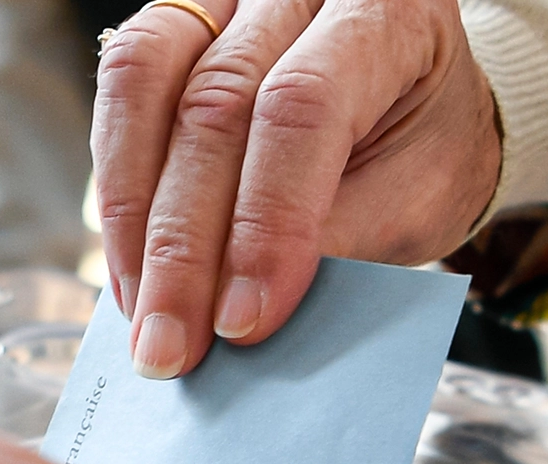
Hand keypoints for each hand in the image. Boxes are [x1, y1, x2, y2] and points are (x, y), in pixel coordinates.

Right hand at [93, 0, 500, 378]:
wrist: (421, 104)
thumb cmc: (427, 147)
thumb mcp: (417, 199)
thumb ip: (341, 239)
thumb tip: (242, 311)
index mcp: (388, 12)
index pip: (305, 106)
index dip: (267, 219)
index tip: (245, 319)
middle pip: (214, 104)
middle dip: (185, 245)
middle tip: (172, 346)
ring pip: (145, 85)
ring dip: (133, 218)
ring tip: (141, 313)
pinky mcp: (181, 24)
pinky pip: (123, 89)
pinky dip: (120, 186)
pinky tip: (131, 264)